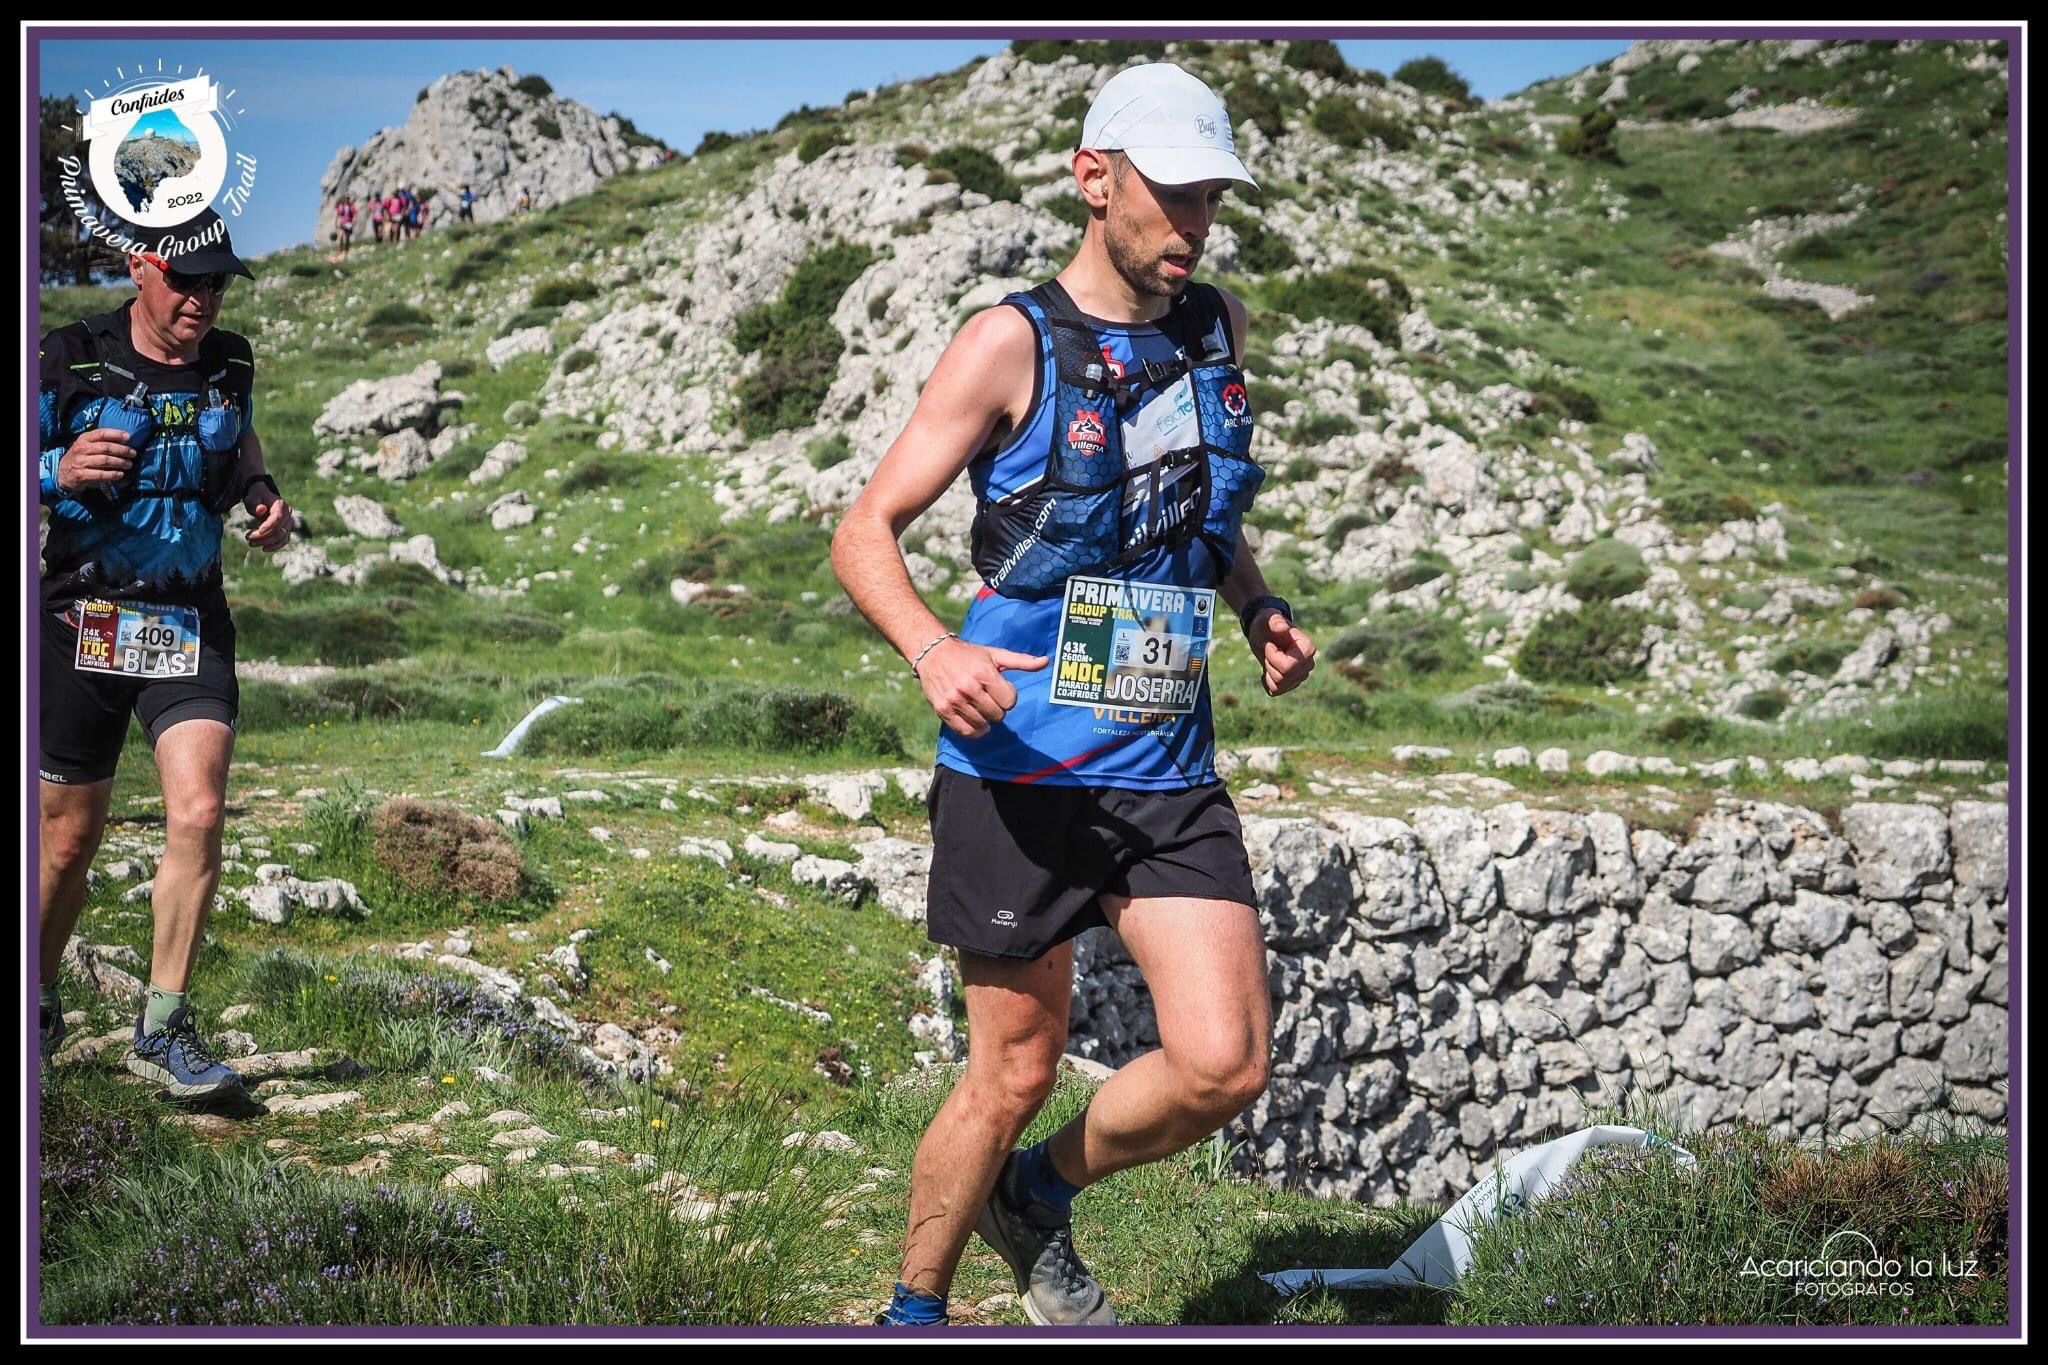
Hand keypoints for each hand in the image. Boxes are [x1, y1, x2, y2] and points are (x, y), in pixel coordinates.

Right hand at [57, 428, 136, 494]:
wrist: (62, 473)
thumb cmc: (80, 457)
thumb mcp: (86, 445)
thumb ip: (100, 442)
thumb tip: (125, 440)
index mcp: (84, 439)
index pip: (101, 433)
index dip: (116, 434)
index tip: (129, 437)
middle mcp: (81, 448)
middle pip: (106, 447)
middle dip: (122, 450)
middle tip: (133, 453)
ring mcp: (80, 461)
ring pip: (104, 460)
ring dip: (119, 462)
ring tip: (129, 464)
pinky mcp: (80, 474)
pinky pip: (100, 474)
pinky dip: (112, 474)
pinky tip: (120, 474)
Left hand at [244, 486, 292, 550]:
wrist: (263, 499)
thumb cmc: (256, 498)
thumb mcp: (253, 498)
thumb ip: (255, 504)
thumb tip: (261, 510)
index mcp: (281, 505)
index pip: (277, 518)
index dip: (268, 526)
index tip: (256, 532)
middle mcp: (288, 515)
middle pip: (279, 530)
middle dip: (263, 536)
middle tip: (247, 537)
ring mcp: (288, 523)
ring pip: (281, 537)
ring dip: (266, 542)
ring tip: (251, 543)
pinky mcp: (286, 530)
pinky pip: (284, 541)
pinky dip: (274, 546)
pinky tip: (264, 548)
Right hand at [917, 639, 1046, 738]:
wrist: (933, 654)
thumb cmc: (969, 655)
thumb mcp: (995, 654)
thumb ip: (1021, 661)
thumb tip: (1045, 661)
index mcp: (984, 672)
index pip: (1009, 701)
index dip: (1008, 697)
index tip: (999, 690)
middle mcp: (968, 686)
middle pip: (997, 715)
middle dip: (997, 709)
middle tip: (988, 699)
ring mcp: (954, 699)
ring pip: (983, 725)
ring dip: (985, 720)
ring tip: (979, 707)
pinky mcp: (943, 709)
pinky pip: (965, 731)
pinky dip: (974, 730)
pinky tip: (974, 721)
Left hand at [1250, 611, 1315, 696]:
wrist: (1264, 633)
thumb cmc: (1267, 623)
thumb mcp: (1268, 618)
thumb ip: (1275, 621)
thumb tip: (1282, 628)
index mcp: (1308, 648)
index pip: (1289, 667)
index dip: (1273, 657)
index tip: (1270, 644)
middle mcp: (1308, 664)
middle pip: (1283, 677)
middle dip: (1269, 664)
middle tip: (1268, 650)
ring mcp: (1300, 676)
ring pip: (1279, 685)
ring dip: (1268, 671)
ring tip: (1269, 658)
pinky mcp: (1291, 684)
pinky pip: (1275, 691)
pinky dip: (1267, 681)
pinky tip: (1268, 669)